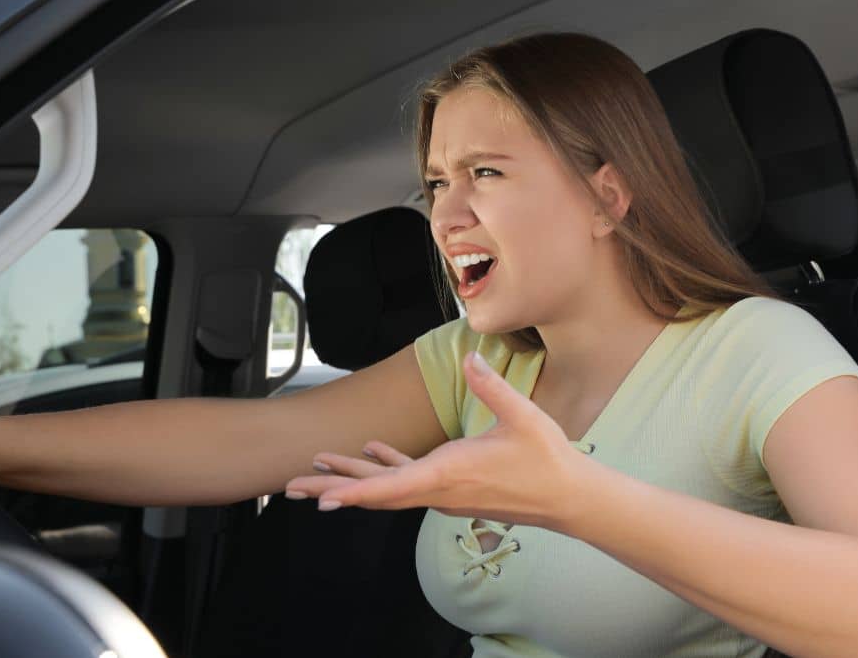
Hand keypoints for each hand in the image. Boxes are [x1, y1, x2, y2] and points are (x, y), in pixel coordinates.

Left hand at [284, 352, 591, 530]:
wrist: (568, 498)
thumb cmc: (547, 459)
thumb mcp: (523, 417)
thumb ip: (493, 386)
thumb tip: (470, 357)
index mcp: (449, 473)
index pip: (393, 487)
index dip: (356, 491)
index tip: (323, 500)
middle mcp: (438, 490)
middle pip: (375, 493)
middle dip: (332, 489)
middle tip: (288, 488)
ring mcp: (443, 493)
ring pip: (387, 488)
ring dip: (351, 479)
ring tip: (314, 472)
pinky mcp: (451, 490)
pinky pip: (407, 481)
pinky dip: (384, 469)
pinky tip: (370, 452)